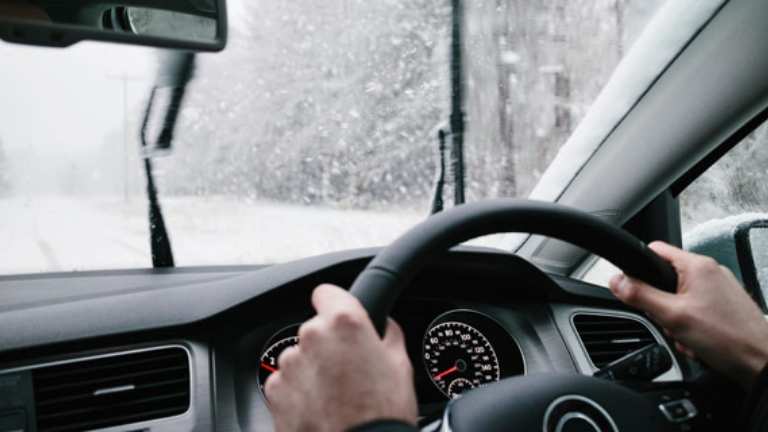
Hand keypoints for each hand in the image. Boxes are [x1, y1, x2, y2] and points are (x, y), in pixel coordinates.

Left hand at [264, 284, 417, 431]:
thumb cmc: (382, 414)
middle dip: (328, 344)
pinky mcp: (275, 392)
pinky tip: (319, 408)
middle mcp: (313, 337)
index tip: (338, 315)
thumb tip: (385, 327)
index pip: (327, 292)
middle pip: (315, 329)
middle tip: (348, 369)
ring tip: (334, 394)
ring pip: (299, 357)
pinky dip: (298, 392)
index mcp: (344, 323)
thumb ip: (387, 335)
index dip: (335, 304)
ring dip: (312, 369)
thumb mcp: (401, 366)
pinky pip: (285, 383)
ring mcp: (291, 365)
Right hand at [610, 241, 767, 388]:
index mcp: (697, 266)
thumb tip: (616, 281)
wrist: (761, 363)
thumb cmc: (727, 338)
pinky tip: (697, 341)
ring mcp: (719, 289)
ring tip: (687, 336)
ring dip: (676, 320)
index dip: (638, 268)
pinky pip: (695, 310)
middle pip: (665, 279)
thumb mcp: (672, 316)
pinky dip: (690, 326)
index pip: (654, 250)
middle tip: (670, 322)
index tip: (633, 288)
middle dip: (660, 305)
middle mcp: (710, 272)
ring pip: (679, 298)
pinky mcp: (724, 305)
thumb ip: (640, 295)